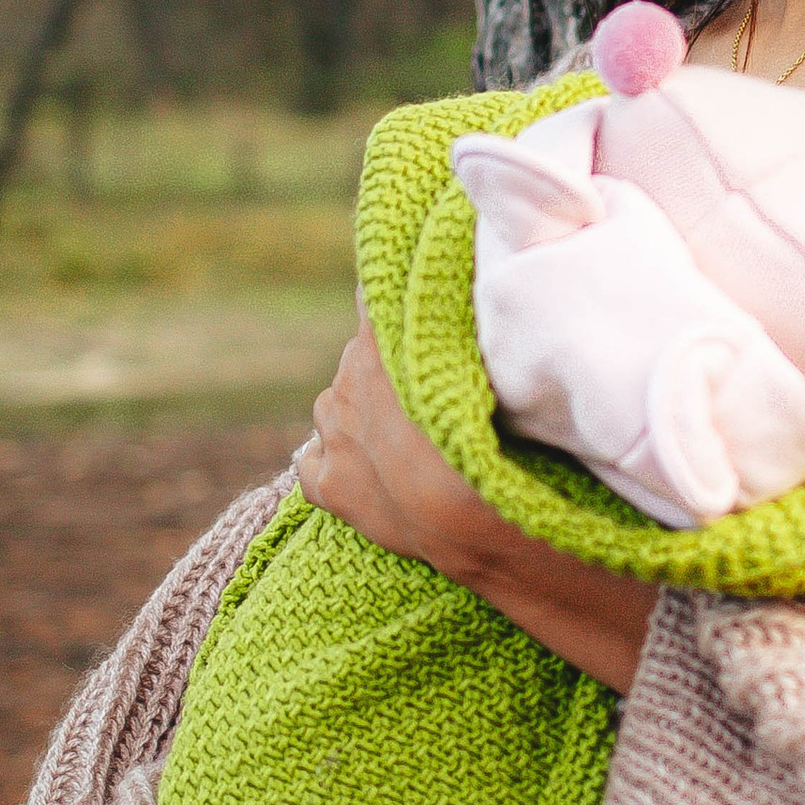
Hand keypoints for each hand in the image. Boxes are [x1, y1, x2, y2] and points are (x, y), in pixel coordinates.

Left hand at [297, 307, 510, 580]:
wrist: (469, 515)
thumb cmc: (493, 440)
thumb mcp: (482, 367)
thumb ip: (452, 331)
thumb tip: (458, 289)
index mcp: (379, 344)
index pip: (370, 299)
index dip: (388, 308)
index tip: (407, 313)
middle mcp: (346, 382)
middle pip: (357, 361)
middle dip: (383, 375)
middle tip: (424, 399)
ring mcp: (333, 435)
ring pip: (333, 410)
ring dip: (358, 418)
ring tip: (399, 442)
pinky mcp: (326, 484)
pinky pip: (312, 460)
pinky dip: (333, 462)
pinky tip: (361, 472)